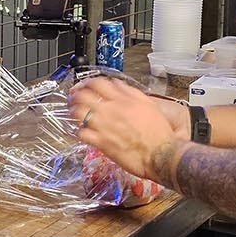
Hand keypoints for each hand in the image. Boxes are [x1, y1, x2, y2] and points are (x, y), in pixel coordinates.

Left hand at [68, 76, 182, 183]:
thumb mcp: (147, 104)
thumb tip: (116, 84)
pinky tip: (82, 132)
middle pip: (83, 96)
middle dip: (76, 95)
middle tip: (74, 98)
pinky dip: (79, 131)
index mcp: (122, 99)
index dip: (88, 82)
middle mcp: (110, 110)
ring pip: (78, 113)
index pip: (98, 83)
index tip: (86, 85)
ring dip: (74, 111)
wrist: (161, 153)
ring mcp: (103, 126)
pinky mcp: (101, 142)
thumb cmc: (158, 131)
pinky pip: (82, 133)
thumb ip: (130, 92)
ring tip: (74, 113)